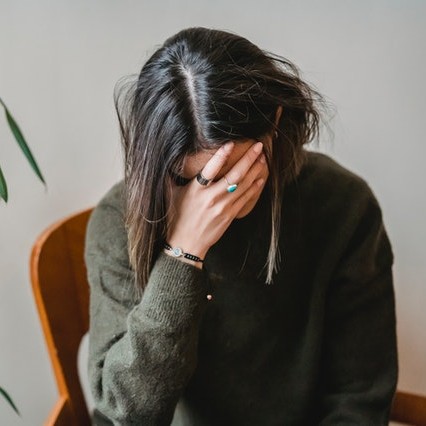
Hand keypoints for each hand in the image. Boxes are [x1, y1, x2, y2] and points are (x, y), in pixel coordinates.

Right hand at [166, 141, 266, 266]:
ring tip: (262, 158)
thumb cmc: (176, 218)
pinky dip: (254, 187)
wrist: (186, 244)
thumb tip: (166, 158)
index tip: (231, 143)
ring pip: (243, 185)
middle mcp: (211, 198)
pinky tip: (261, 178)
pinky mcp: (230, 215)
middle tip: (258, 146)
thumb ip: (170, 176)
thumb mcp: (170, 195)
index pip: (210, 169)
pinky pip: (245, 199)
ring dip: (255, 170)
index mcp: (196, 190)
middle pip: (234, 175)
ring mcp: (223, 207)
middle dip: (248, 159)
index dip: (221, 155)